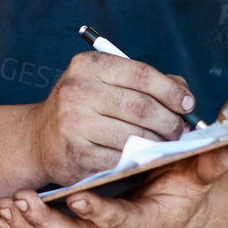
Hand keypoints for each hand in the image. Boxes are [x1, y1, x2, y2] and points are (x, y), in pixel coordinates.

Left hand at [0, 147, 227, 227]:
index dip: (99, 214)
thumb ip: (206, 165)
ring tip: (6, 204)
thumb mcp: (197, 178)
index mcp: (145, 226)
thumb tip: (221, 151)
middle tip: (22, 200)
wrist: (175, 215)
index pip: (121, 223)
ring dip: (27, 227)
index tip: (77, 200)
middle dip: (46, 224)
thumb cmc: (184, 191)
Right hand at [24, 52, 194, 184]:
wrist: (39, 139)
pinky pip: (120, 160)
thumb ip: (147, 84)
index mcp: (88, 66)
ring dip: (159, 144)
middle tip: (182, 131)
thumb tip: (185, 97)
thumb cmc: (83, 107)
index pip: (140, 74)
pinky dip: (139, 161)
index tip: (188, 104)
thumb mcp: (106, 83)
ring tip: (169, 145)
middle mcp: (76, 90)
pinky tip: (146, 159)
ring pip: (134, 136)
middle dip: (170, 121)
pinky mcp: (74, 154)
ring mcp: (73, 123)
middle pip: (141, 106)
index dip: (170, 91)